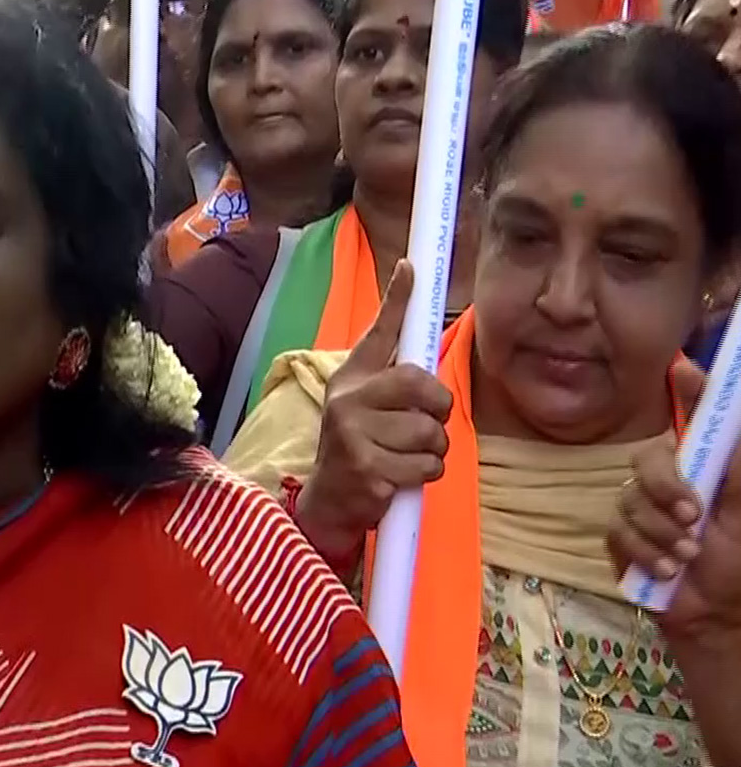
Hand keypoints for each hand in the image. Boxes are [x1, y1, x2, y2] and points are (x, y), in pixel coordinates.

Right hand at [296, 262, 451, 559]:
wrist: (329, 500)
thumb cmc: (359, 446)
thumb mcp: (364, 405)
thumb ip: (391, 376)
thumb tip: (412, 341)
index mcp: (351, 379)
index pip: (379, 333)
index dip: (397, 298)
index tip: (411, 266)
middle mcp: (348, 399)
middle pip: (423, 387)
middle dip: (438, 412)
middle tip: (424, 426)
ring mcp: (354, 434)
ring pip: (431, 433)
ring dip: (432, 452)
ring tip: (405, 457)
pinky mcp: (367, 469)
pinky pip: (426, 466)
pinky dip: (423, 476)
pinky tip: (399, 479)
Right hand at [609, 362, 740, 640]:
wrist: (721, 615)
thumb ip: (736, 458)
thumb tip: (726, 401)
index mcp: (704, 467)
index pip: (692, 417)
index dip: (686, 389)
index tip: (685, 370)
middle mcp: (670, 480)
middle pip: (647, 457)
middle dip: (666, 487)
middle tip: (693, 515)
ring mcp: (641, 509)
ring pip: (629, 499)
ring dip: (662, 533)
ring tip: (689, 557)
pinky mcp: (620, 540)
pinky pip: (617, 532)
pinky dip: (645, 553)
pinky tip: (667, 570)